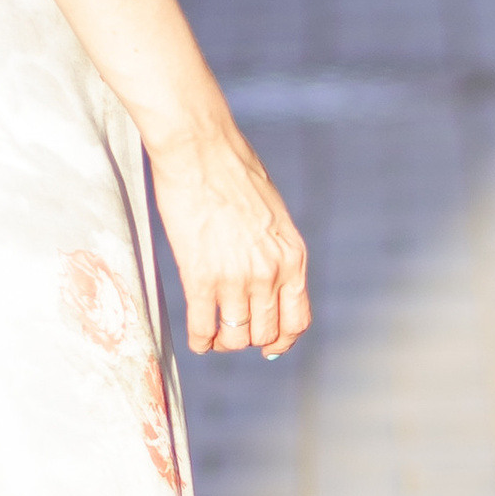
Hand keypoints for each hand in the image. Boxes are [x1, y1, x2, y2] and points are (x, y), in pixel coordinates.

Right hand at [147, 116, 310, 356]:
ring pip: (235, 338)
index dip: (282, 340)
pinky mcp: (200, 277)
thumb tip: (268, 280)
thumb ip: (275, 251)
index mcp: (293, 257)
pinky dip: (200, 341)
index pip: (297, 320)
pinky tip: (197, 339)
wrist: (201, 150)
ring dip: (224, 342)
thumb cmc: (235, 173)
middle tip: (234, 334)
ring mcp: (235, 278)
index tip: (268, 345)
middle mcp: (270, 273)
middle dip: (250, 340)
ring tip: (214, 337)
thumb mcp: (274, 215)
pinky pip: (203, 327)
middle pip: (265, 333)